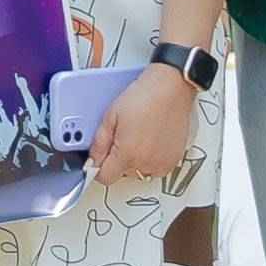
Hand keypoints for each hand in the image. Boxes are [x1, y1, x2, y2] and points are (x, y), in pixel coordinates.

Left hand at [87, 59, 207, 188]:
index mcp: (127, 155)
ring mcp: (161, 163)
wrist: (170, 88)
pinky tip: (150, 140)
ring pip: (139, 172)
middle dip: (118, 159)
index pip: (105, 177)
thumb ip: (98, 143)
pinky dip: (150, 158)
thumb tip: (92, 160)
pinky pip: (155, 168)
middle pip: (122, 174)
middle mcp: (146, 163)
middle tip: (122, 136)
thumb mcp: (110, 116)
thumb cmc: (144, 97)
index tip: (99, 158)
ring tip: (138, 136)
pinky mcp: (173, 159)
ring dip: (135, 160)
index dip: (98, 167)